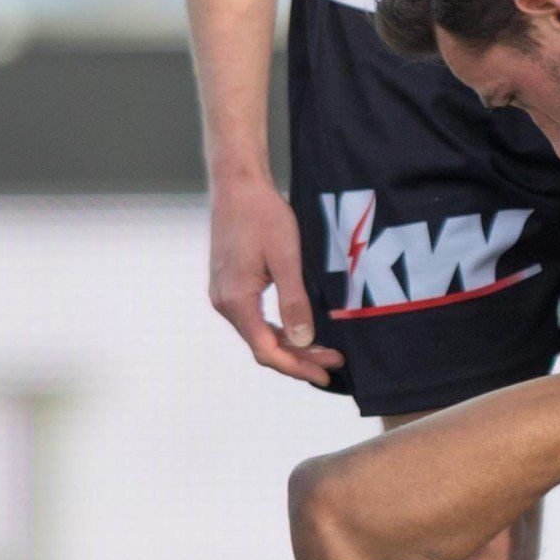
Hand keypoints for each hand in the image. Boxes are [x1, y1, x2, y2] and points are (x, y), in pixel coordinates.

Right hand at [209, 169, 334, 384]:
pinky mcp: (229, 286)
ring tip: (323, 350)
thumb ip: (294, 301)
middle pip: (263, 347)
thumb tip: (304, 340)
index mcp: (236, 300)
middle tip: (334, 362)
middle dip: (300, 359)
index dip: (298, 367)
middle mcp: (224, 303)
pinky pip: (254, 319)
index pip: (267, 351)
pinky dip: (278, 330)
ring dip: (290, 345)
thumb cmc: (262, 215)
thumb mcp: (286, 257)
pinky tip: (300, 330)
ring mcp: (224, 295)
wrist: (237, 186)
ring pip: (259, 334)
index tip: (326, 374)